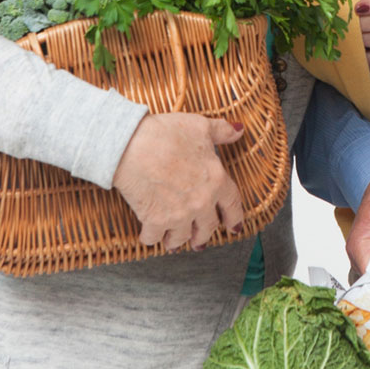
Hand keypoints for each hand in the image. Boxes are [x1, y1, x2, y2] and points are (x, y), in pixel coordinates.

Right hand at [113, 113, 244, 250]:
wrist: (131, 146)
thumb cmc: (164, 133)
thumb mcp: (200, 126)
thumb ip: (222, 131)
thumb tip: (238, 130)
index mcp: (217, 180)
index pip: (233, 205)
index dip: (235, 218)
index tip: (235, 227)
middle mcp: (202, 202)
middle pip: (208, 227)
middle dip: (204, 235)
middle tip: (200, 240)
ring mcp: (179, 214)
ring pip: (183, 237)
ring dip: (178, 241)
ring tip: (174, 242)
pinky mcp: (155, 221)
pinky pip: (154, 237)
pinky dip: (151, 238)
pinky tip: (150, 235)